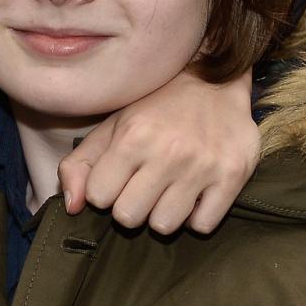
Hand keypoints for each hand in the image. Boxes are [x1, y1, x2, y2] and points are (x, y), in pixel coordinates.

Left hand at [60, 69, 256, 234]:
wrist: (214, 80)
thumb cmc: (154, 108)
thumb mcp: (111, 126)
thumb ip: (80, 164)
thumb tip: (72, 207)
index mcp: (133, 136)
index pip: (98, 197)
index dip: (104, 190)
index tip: (119, 177)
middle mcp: (168, 151)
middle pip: (128, 217)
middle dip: (130, 206)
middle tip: (143, 186)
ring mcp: (203, 165)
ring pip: (164, 225)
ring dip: (162, 213)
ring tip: (169, 189)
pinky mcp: (233, 175)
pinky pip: (202, 225)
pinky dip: (196, 216)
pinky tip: (194, 194)